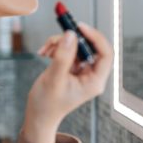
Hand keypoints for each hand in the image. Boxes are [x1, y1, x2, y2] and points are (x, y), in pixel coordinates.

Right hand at [23, 23, 112, 142]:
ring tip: (46, 49)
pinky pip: (68, 50)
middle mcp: (92, 75)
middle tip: (58, 35)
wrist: (38, 115)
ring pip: (77, 46)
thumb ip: (63, 56)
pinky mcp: (72, 67)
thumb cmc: (47, 104)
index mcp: (94, 82)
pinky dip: (56, 47)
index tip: (80, 27)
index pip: (105, 53)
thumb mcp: (54, 79)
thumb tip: (71, 35)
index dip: (95, 37)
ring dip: (60, 43)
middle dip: (72, 39)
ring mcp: (82, 71)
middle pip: (90, 46)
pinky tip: (45, 53)